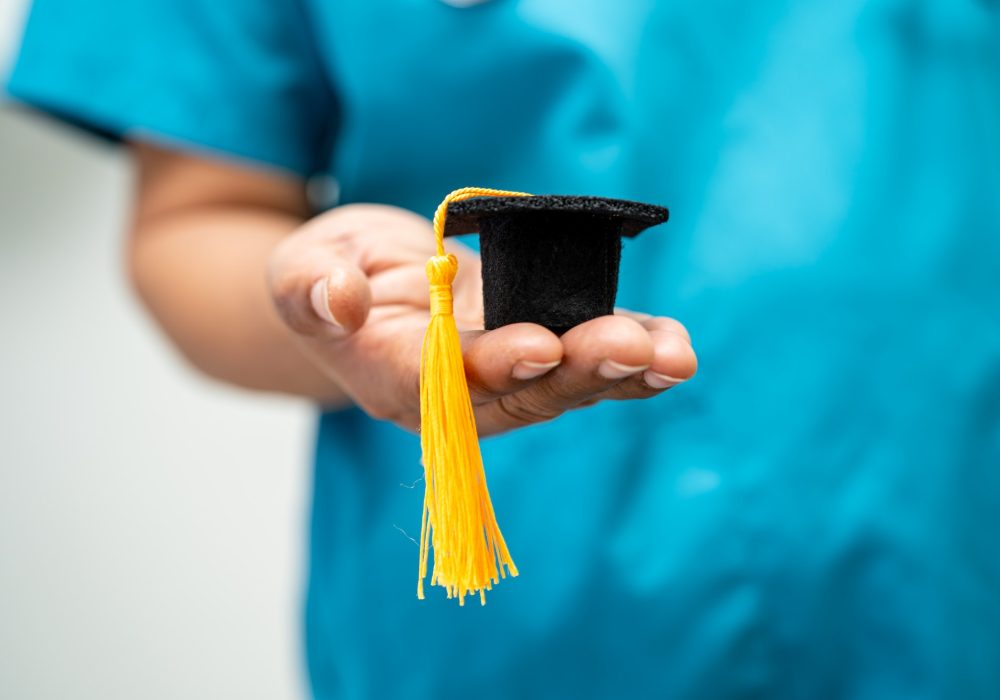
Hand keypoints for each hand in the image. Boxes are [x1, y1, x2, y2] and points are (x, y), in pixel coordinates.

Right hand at [268, 204, 696, 433]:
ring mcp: (502, 375)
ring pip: (565, 386)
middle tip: (628, 347)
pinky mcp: (535, 345)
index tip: (537, 346)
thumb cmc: (330, 275)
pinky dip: (632, 356)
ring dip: (621, 372)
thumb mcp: (300, 269)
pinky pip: (585, 359)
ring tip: (673, 355)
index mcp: (393, 378)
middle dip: (577, 372)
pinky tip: (673, 347)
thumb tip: (338, 298)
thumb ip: (309, 287)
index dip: (491, 366)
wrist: (362, 285)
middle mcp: (458, 393)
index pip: (443, 383)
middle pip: (521, 395)